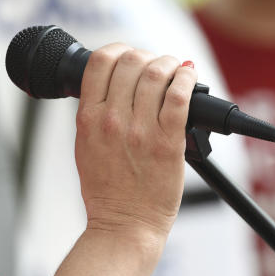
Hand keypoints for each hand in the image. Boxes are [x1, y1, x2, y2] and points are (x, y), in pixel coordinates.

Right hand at [76, 47, 195, 244]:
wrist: (124, 225)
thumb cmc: (106, 190)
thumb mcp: (85, 145)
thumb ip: (95, 112)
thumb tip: (113, 84)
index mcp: (88, 118)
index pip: (100, 62)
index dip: (118, 50)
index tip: (129, 56)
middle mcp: (112, 120)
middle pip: (130, 62)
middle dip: (147, 56)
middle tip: (156, 67)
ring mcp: (141, 131)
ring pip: (156, 74)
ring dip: (169, 64)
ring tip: (175, 70)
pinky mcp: (168, 143)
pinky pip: (179, 97)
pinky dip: (187, 79)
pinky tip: (189, 77)